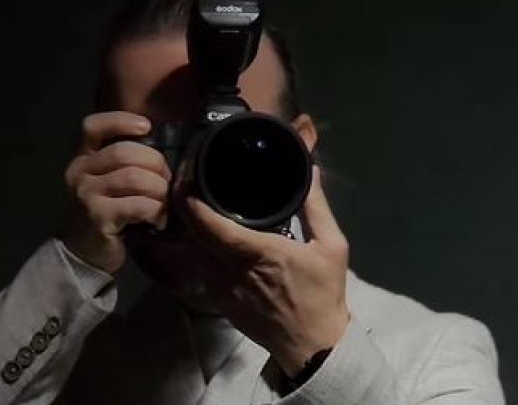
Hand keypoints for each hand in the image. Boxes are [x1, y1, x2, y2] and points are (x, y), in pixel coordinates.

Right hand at [60, 111, 170, 274]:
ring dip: (159, 190)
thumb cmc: (102, 213)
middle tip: (166, 181)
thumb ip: (123, 163)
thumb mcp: (104, 182)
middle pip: (125, 152)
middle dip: (156, 164)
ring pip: (135, 178)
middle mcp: (78, 172)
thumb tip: (163, 149)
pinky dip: (156, 210)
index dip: (121, 121)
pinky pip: (139, 204)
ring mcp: (86, 195)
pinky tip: (158, 220)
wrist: (81, 254)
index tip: (146, 126)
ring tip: (164, 202)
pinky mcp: (98, 218)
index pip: (92, 126)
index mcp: (81, 158)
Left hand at [185, 166, 349, 376]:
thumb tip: (309, 172)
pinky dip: (198, 251)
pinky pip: (200, 270)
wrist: (314, 346)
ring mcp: (223, 289)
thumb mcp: (332, 247)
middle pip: (194, 237)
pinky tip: (207, 238)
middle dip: (185, 210)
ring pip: (193, 254)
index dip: (193, 205)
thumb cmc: (324, 294)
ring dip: (190, 231)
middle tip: (187, 185)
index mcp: (260, 254)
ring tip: (195, 208)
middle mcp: (233, 272)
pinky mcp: (220, 302)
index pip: (214, 228)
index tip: (186, 183)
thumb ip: (316, 207)